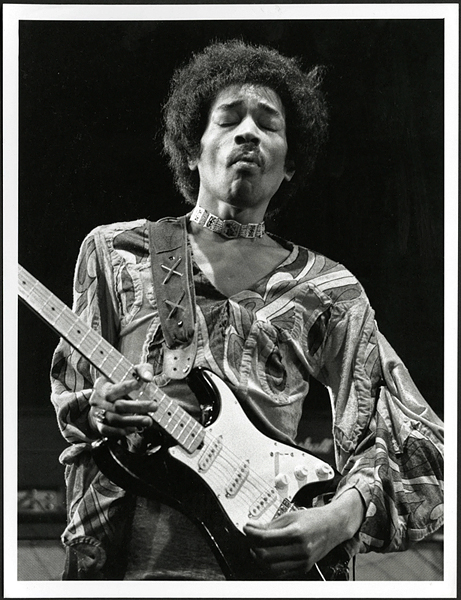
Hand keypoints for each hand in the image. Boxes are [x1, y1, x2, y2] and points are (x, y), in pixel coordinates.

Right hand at [88, 363, 156, 437]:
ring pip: (115, 420)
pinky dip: (123, 430)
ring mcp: (98, 414)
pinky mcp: (100, 425)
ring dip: (134, 421)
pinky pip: (110, 431)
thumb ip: (140, 370)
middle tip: (154, 406)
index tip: (141, 383)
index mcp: (103, 386)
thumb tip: (148, 377)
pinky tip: (135, 428)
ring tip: (148, 420)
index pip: (115, 388)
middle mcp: (99, 400)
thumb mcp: (125, 373)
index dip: (127, 386)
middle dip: (138, 407)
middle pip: (118, 406)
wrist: (99, 401)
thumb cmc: (118, 385)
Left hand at [243, 488, 363, 578]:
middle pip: (266, 555)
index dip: (251, 533)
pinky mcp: (303, 568)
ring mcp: (302, 561)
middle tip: (250, 539)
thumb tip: (252, 527)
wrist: (333, 526)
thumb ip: (270, 524)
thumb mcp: (290, 516)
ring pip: (271, 568)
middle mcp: (300, 549)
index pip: (265, 538)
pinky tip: (267, 557)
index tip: (246, 528)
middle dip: (253, 547)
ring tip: (257, 548)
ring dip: (259, 559)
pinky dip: (270, 567)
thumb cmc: (313, 519)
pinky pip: (281, 573)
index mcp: (296, 532)